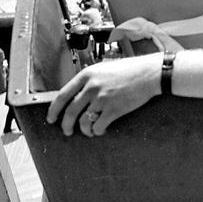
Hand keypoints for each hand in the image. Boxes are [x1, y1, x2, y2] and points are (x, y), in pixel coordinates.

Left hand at [46, 55, 160, 135]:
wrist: (151, 73)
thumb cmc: (131, 70)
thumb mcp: (105, 69)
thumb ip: (91, 80)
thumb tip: (78, 96)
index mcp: (87, 75)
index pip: (62, 95)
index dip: (53, 110)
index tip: (51, 119)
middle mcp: (92, 87)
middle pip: (70, 111)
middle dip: (65, 125)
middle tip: (66, 131)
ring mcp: (102, 98)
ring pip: (83, 122)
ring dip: (83, 131)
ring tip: (88, 132)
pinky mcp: (114, 109)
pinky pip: (98, 126)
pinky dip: (97, 131)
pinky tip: (101, 130)